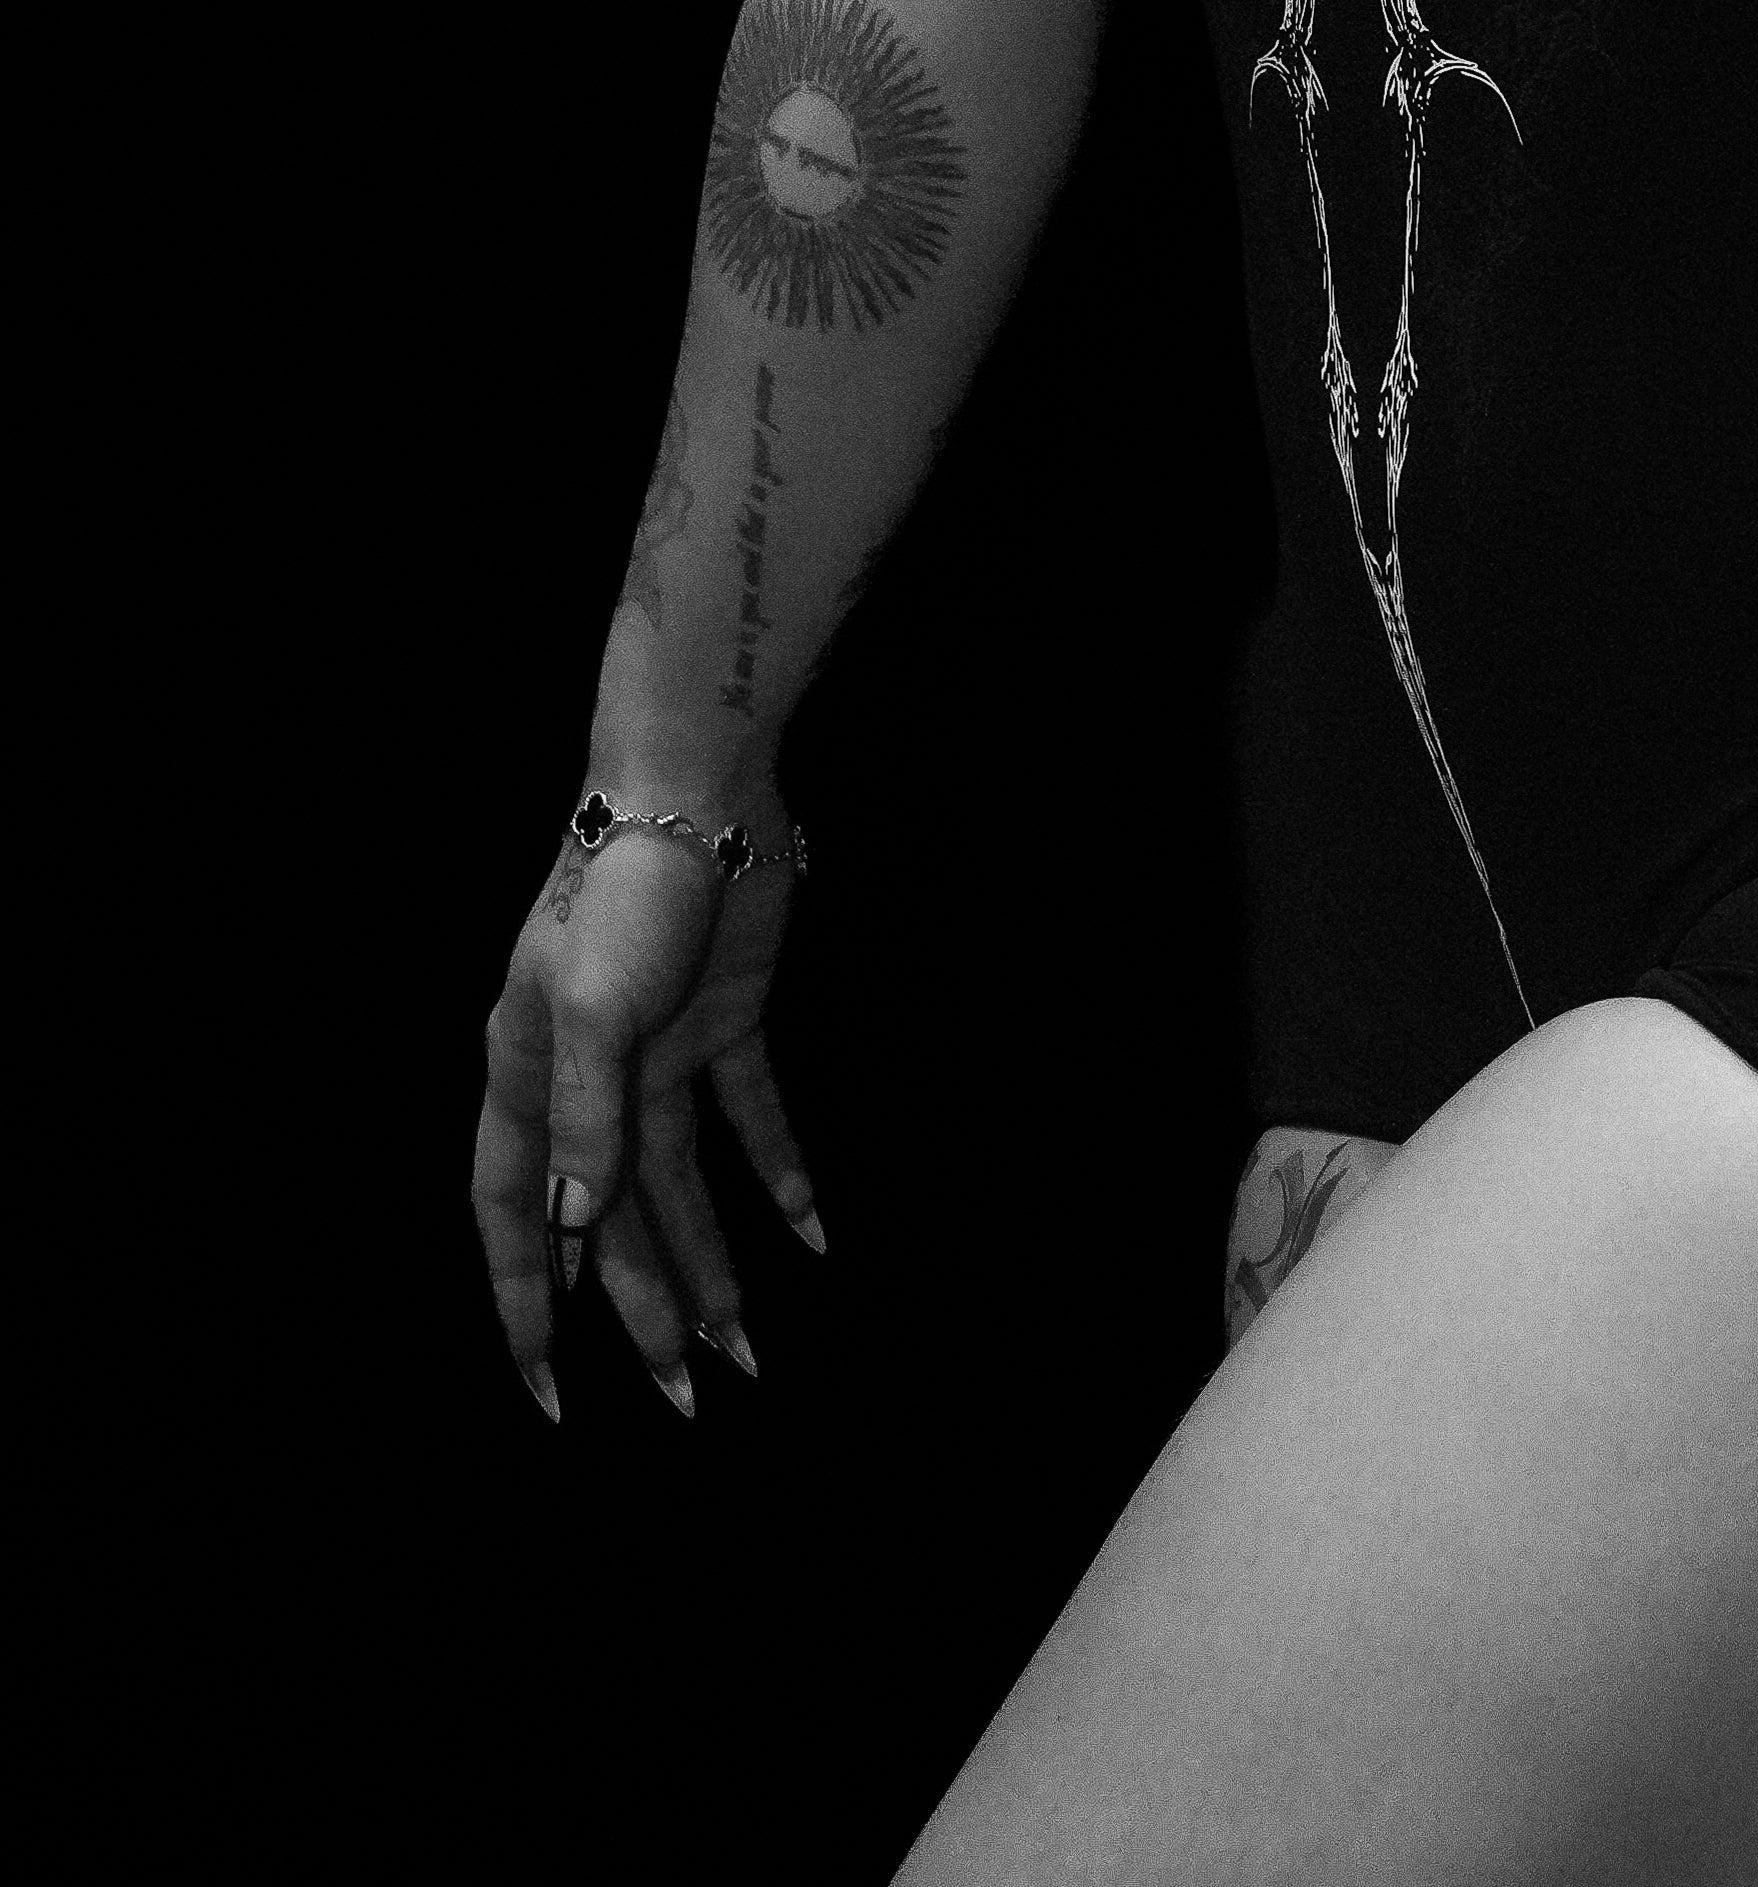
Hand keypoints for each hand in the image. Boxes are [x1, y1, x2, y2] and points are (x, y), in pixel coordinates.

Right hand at [472, 808, 821, 1420]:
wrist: (698, 787)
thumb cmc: (625, 890)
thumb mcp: (593, 1007)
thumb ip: (585, 1115)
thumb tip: (576, 1225)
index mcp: (529, 1077)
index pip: (518, 1216)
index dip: (527, 1302)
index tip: (548, 1391)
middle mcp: (589, 1077)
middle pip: (613, 1218)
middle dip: (643, 1309)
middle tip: (686, 1397)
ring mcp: (661, 1051)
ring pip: (682, 1185)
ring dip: (711, 1263)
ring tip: (744, 1351)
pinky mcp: (727, 1019)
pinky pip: (753, 1117)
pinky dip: (781, 1173)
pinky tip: (813, 1234)